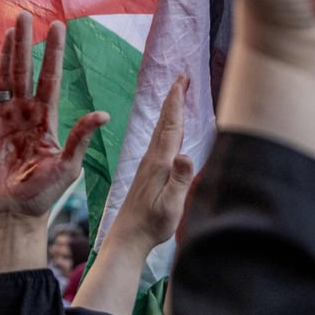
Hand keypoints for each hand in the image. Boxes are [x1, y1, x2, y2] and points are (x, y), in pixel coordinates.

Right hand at [0, 12, 107, 272]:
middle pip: (25, 71)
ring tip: (9, 30)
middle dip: (26, 43)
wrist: (16, 214)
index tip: (59, 26)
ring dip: (6, 54)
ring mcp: (4, 120)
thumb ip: (81, 138)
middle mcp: (25, 113)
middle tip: (26, 15)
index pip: (50, 78)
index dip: (53, 53)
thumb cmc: (45, 194)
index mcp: (46, 119)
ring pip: (5, 79)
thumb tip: (104, 114)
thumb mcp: (68, 166)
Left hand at [107, 75, 193, 254]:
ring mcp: (149, 165)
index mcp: (159, 162)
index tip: (182, 80)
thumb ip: (179, 180)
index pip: (170, 126)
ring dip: (171, 110)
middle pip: (165, 122)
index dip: (177, 103)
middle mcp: (152, 159)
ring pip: (161, 130)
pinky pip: (160, 141)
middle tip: (183, 76)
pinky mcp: (148, 173)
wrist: (128, 237)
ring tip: (178, 95)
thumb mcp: (171, 205)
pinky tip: (170, 130)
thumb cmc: (151, 224)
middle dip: (174, 98)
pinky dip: (167, 128)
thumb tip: (186, 155)